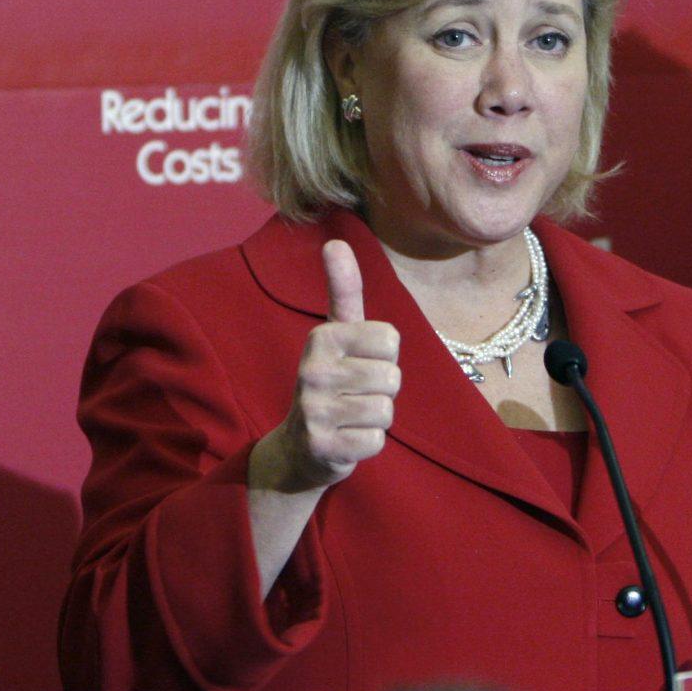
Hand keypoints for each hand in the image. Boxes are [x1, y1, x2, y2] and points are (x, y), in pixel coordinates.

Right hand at [267, 239, 400, 491]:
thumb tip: (335, 242)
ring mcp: (314, 411)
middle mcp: (312, 371)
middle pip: (391, 376)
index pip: (390, 338)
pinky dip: (368, 442)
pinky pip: (376, 440)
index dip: (384, 354)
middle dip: (382, 389)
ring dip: (377, 417)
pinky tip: (347, 439)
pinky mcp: (322, 447)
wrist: (299, 447)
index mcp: (322, 337)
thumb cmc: (331, 380)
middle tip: (355, 393)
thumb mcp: (337, 333)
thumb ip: (343, 289)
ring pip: (385, 409)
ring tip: (352, 415)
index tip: (359, 361)